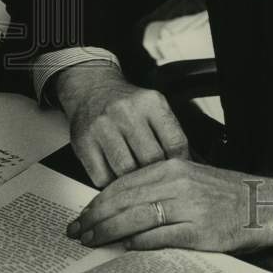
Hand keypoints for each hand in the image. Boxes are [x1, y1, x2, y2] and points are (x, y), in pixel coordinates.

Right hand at [56, 64, 187, 187]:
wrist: (91, 88)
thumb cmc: (127, 104)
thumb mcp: (154, 107)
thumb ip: (170, 133)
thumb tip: (189, 166)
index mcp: (151, 102)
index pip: (175, 143)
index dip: (181, 164)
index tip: (179, 172)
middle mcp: (127, 111)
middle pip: (151, 159)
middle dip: (155, 173)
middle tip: (155, 178)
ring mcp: (103, 127)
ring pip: (126, 171)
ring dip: (132, 181)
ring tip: (135, 179)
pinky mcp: (83, 142)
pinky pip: (102, 177)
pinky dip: (111, 183)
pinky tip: (115, 176)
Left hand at [66, 156, 272, 253]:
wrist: (264, 205)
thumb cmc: (226, 194)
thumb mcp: (190, 178)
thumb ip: (158, 187)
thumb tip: (122, 204)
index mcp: (173, 167)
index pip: (124, 183)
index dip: (99, 200)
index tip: (83, 213)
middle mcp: (177, 183)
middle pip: (124, 200)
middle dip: (95, 217)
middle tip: (77, 231)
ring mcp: (188, 208)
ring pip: (136, 219)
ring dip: (108, 232)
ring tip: (92, 241)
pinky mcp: (198, 232)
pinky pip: (159, 238)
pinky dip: (138, 244)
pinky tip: (124, 248)